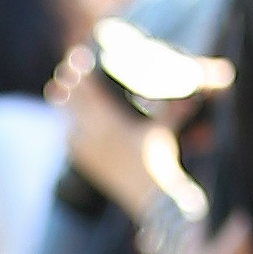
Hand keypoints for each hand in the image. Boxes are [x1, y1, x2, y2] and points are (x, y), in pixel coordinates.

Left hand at [57, 48, 168, 216]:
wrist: (148, 196)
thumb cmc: (160, 160)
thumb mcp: (164, 130)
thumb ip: (175, 109)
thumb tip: (195, 92)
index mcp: (110, 123)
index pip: (91, 92)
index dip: (82, 74)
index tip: (76, 57)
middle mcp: (93, 136)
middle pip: (75, 104)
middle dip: (69, 85)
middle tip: (64, 69)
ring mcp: (87, 151)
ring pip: (69, 121)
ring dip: (65, 106)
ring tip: (57, 91)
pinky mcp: (86, 164)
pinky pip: (71, 141)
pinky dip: (69, 129)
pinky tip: (66, 125)